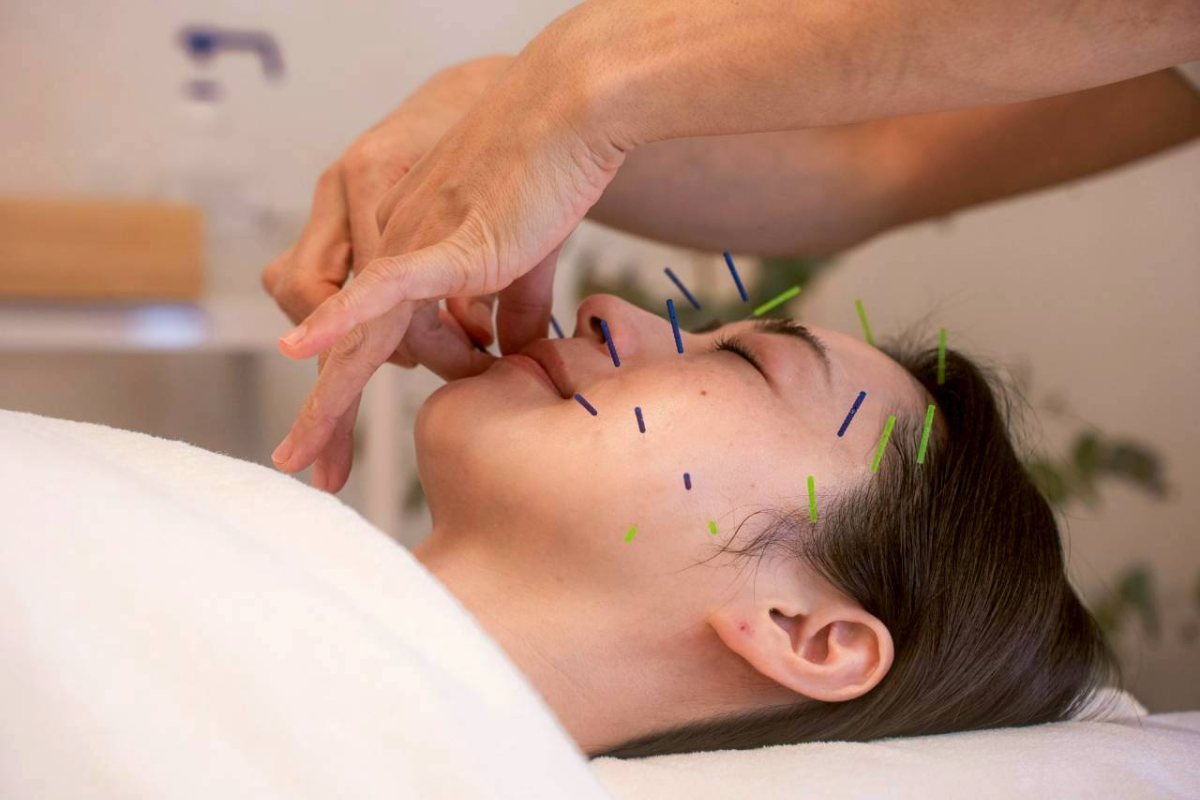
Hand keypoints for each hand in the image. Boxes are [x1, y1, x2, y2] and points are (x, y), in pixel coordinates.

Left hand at [262, 55, 513, 491]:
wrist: (570, 115)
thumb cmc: (551, 178)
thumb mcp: (525, 258)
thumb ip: (513, 310)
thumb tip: (512, 355)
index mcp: (406, 256)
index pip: (366, 335)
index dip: (347, 393)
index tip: (335, 456)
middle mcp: (392, 250)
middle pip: (344, 343)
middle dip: (324, 414)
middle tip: (305, 467)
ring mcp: (411, 244)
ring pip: (366, 334)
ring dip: (382, 387)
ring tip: (424, 396)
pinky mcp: (445, 242)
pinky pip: (387, 285)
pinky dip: (345, 316)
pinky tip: (302, 348)